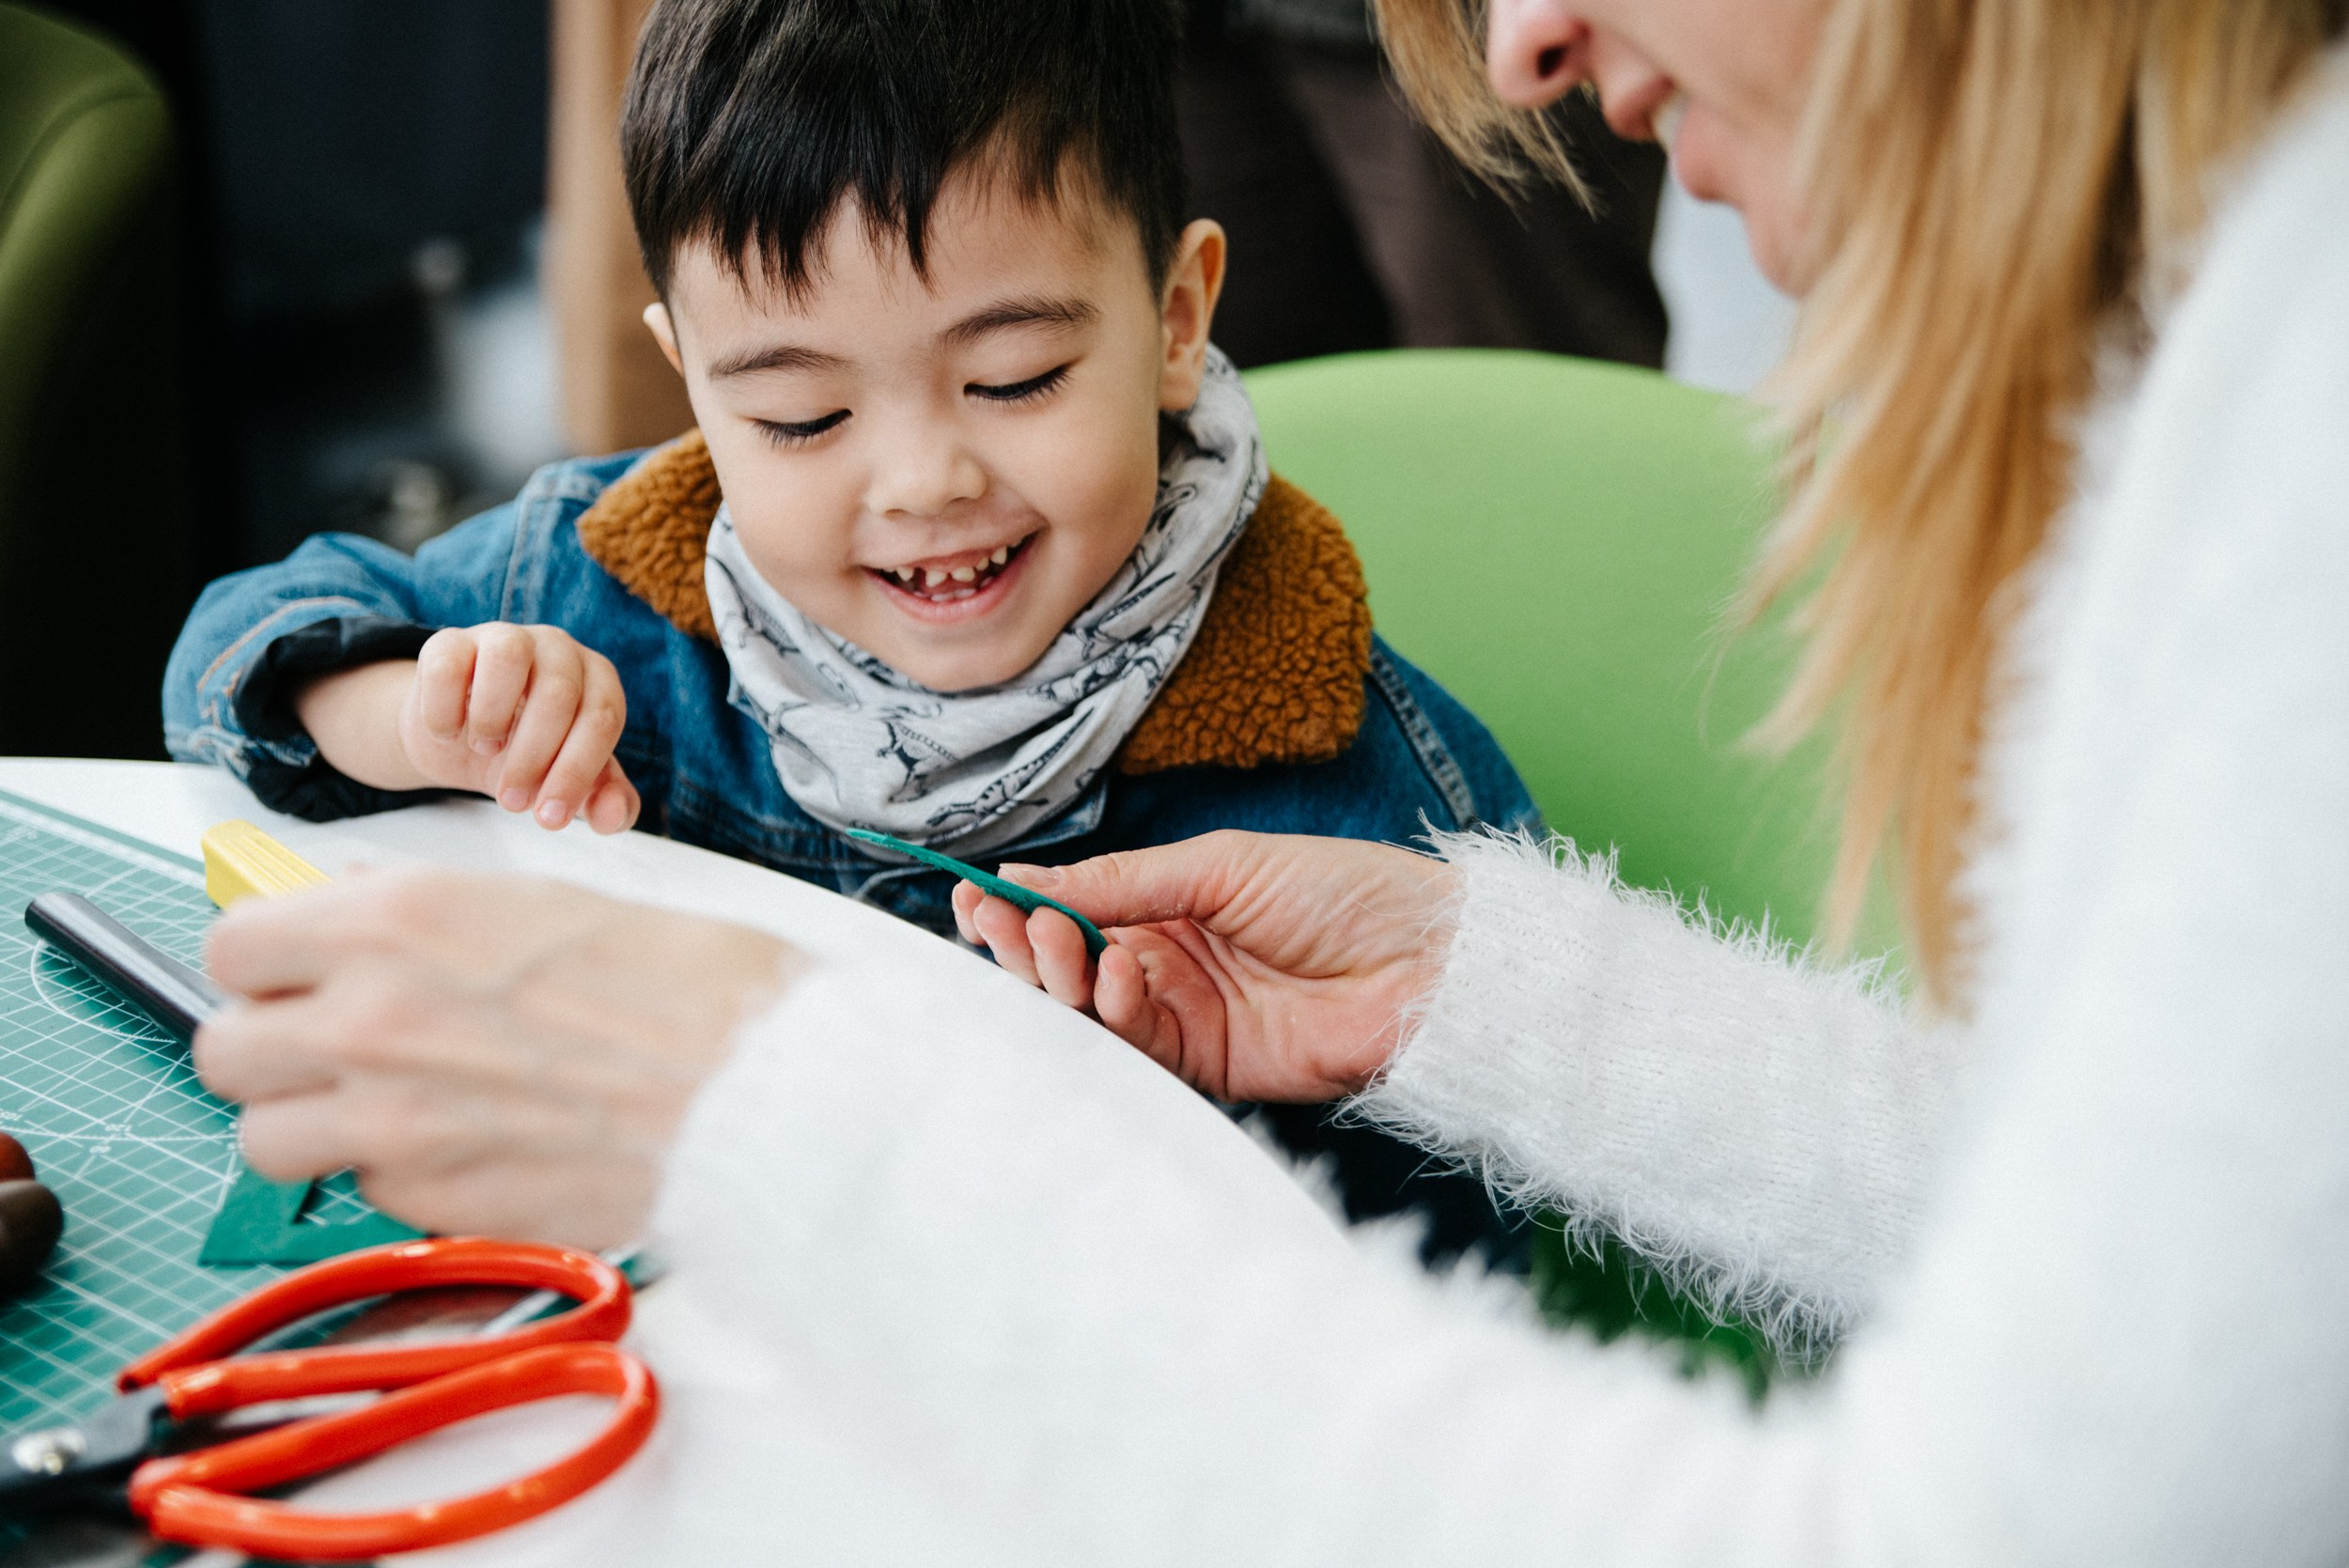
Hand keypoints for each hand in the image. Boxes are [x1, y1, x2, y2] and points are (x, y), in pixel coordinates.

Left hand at [195, 868, 802, 1247]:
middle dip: (267, 1047)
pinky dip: (395, 1175)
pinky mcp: (432, 1204)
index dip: (264, 960)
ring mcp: (390, 1122)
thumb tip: (353, 912)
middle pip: (222, 1051)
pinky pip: (361, 1192)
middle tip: (328, 1043)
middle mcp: (368, 1018)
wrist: (763, 1090)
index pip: (233, 944)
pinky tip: (467, 1144)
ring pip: (263, 1141)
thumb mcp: (544, 901)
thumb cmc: (689, 987)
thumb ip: (425, 912)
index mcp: (396, 922)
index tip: (294, 971)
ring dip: (312, 1124)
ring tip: (387, 1107)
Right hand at [403, 624, 638, 830]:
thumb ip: (606, 802)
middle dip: (534, 758)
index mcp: (598, 678)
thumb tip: (613, 816)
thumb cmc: (528, 756)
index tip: (548, 817)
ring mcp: (503, 638)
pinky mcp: (449, 642)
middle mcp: (557, 648)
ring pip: (508, 655)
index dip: (576, 772)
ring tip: (484, 749)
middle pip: (558, 692)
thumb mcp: (569, 783)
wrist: (460, 739)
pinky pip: (447, 664)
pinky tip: (448, 734)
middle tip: (512, 801)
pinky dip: (444, 709)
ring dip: (493, 716)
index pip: (602, 716)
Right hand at [951, 831, 1455, 1102]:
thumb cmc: (1343, 891)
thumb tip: (1023, 881)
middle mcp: (1169, 965)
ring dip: (1061, 979)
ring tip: (1057, 943)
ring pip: (1091, 1013)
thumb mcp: (1221, 864)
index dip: (1022, 909)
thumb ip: (1122, 882)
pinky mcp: (1210, 1068)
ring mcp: (1187, 1018)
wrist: (1429, 960)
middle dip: (1026, 947)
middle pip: (1068, 968)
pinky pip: (1139, 1050)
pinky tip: (1114, 979)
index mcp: (1170, 906)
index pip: (1074, 912)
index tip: (975, 897)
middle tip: (1001, 923)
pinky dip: (1115, 1016)